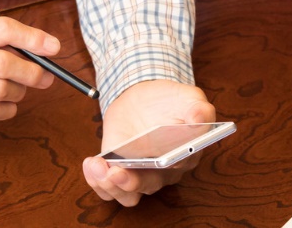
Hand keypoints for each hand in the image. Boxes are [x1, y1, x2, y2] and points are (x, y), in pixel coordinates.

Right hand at [0, 15, 58, 121]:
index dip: (31, 38)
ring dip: (19, 91)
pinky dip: (6, 109)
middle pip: (2, 64)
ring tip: (20, 87)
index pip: (1, 30)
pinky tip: (8, 103)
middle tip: (46, 76)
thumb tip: (35, 47)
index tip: (53, 46)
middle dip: (32, 72)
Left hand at [82, 80, 215, 206]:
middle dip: (131, 182)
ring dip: (111, 186)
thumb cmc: (169, 101)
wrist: (143, 99)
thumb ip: (198, 107)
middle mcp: (164, 172)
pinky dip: (97, 181)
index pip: (182, 165)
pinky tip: (91, 163)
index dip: (171, 165)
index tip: (162, 158)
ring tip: (98, 166)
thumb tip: (200, 118)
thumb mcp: (188, 97)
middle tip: (116, 172)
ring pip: (128, 195)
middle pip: (150, 186)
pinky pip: (108, 188)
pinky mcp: (118, 170)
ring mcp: (140, 174)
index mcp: (187, 155)